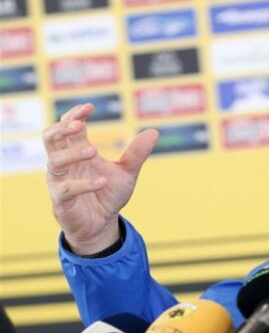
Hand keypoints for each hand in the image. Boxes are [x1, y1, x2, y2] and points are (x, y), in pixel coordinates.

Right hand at [43, 104, 158, 254]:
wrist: (101, 224)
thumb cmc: (108, 194)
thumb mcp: (126, 172)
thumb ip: (137, 153)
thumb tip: (154, 132)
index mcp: (76, 151)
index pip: (67, 126)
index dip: (74, 115)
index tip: (90, 107)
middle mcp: (64, 163)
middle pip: (50, 137)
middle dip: (62, 128)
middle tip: (80, 124)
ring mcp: (60, 181)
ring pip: (54, 160)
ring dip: (72, 154)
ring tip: (93, 151)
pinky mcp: (61, 201)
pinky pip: (66, 189)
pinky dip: (84, 184)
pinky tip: (102, 181)